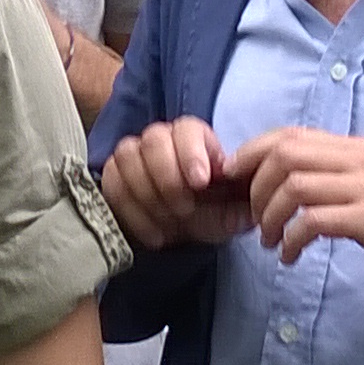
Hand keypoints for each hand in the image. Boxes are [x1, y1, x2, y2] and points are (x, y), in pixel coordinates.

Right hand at [98, 117, 249, 250]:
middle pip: (154, 140)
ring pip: (129, 158)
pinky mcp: (113, 175)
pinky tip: (154, 235)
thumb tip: (250, 213)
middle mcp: (160, 138)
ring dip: (149, 195)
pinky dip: (133, 214)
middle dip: (168, 177)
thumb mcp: (228, 215)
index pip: (187, 129)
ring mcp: (132, 154)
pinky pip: (113, 186)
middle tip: (184, 208)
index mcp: (194, 138)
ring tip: (170, 224)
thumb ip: (239, 212)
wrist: (177, 228)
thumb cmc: (207, 212)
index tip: (201, 181)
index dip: (191, 152)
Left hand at [230, 127, 363, 275]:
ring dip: (270, 217)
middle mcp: (357, 159)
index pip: (290, 134)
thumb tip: (273, 173)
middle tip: (253, 218)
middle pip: (286, 156)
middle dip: (257, 187)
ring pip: (295, 187)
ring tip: (269, 241)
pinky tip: (289, 256)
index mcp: (352, 147)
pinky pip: (314, 222)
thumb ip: (325, 172)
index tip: (234, 176)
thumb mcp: (360, 182)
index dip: (253, 151)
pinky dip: (292, 239)